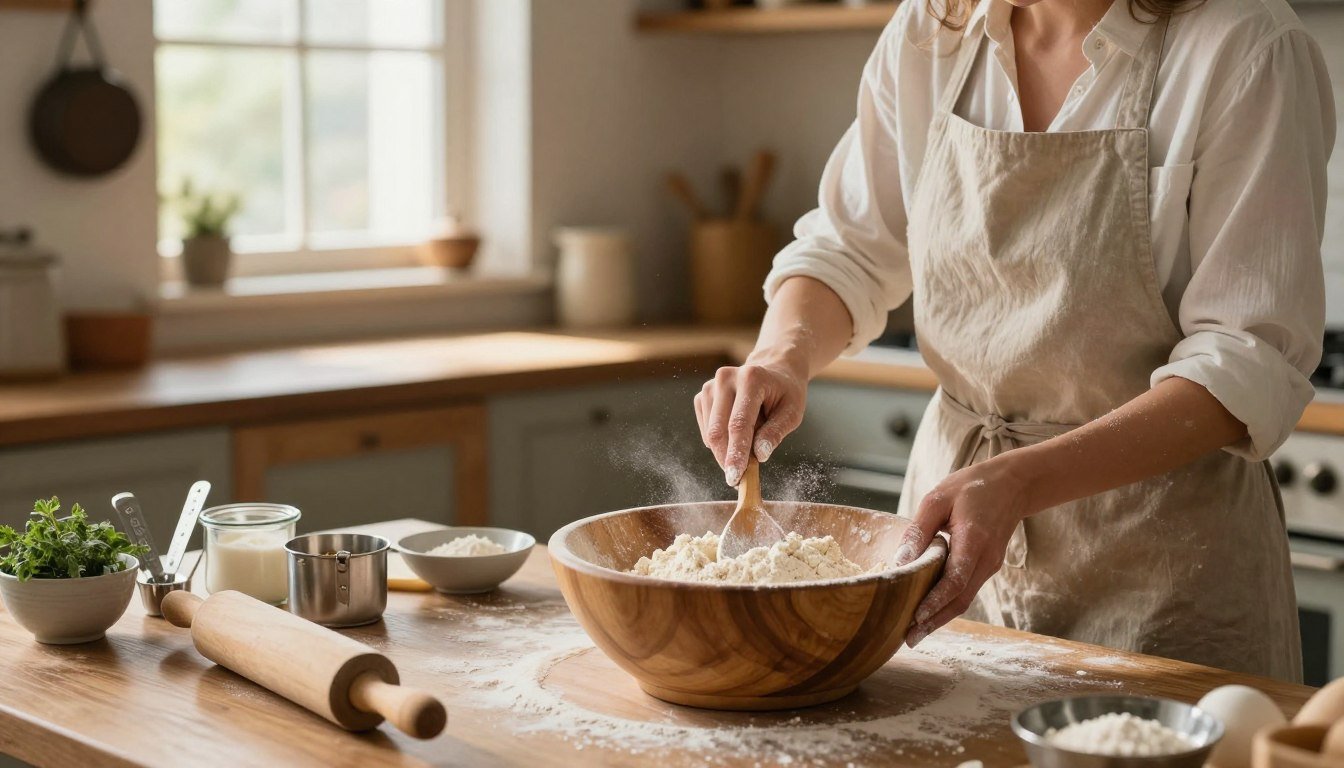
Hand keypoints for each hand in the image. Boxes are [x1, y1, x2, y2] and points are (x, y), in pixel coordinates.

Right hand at [693, 353, 808, 486]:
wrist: (773, 371)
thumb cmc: (785, 393)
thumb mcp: (792, 412)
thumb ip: (776, 432)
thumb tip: (759, 455)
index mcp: (751, 378)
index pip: (738, 423)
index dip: (736, 453)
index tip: (735, 477)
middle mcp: (726, 378)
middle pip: (718, 430)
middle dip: (726, 458)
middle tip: (739, 478)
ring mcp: (710, 386)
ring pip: (710, 433)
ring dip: (726, 451)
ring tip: (748, 446)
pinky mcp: (702, 396)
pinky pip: (706, 431)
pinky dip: (720, 442)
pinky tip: (736, 435)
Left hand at [893, 455, 1036, 647]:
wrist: (1013, 485)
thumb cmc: (972, 488)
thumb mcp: (938, 499)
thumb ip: (919, 530)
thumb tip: (900, 562)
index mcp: (974, 541)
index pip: (954, 581)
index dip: (935, 602)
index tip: (915, 618)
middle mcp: (985, 560)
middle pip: (960, 600)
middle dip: (934, 621)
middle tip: (908, 639)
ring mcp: (989, 566)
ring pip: (964, 599)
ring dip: (940, 617)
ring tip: (914, 632)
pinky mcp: (987, 567)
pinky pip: (966, 590)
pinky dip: (948, 604)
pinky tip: (928, 611)